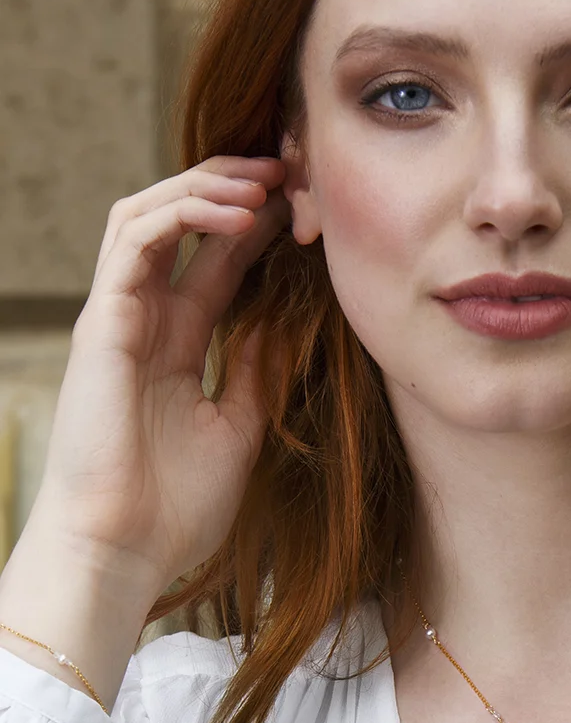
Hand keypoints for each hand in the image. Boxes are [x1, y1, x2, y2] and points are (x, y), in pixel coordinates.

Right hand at [32, 156, 291, 600]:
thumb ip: (257, 370)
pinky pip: (134, 239)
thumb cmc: (173, 507)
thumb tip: (290, 321)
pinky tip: (237, 215)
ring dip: (208, 185)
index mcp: (177, 343)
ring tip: (266, 181)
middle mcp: (144, 319)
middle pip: (183, 221)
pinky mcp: (102, 322)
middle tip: (295, 172)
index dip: (263, 225)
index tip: (315, 210)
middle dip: (236, 186)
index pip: (218, 260)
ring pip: (149, 212)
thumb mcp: (238, 427)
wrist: (122, 550)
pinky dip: (184, 213)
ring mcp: (118, 316)